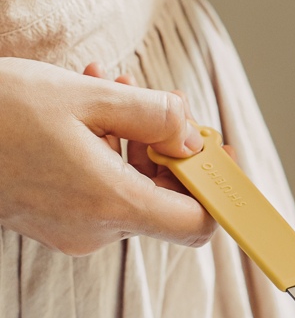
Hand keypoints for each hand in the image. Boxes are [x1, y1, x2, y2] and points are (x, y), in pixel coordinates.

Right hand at [0, 57, 215, 254]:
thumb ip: (154, 116)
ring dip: (132, 138)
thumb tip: (191, 136)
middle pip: (165, 199)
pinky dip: (105, 151)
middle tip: (156, 102)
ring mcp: (73, 229)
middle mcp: (96, 229)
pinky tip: (87, 108)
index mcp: (111, 204)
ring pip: (130, 186)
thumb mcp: (86, 98)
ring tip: (110, 87)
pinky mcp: (54, 221)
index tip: (216, 155)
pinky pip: (99, 189)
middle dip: (167, 147)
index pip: (196, 224)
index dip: (216, 191)